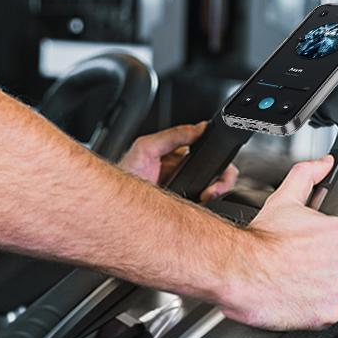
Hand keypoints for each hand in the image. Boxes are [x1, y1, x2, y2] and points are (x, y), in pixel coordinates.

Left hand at [118, 122, 238, 202]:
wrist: (115, 205)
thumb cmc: (125, 174)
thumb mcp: (146, 148)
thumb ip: (172, 135)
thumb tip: (198, 127)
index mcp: (180, 156)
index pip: (210, 152)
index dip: (218, 159)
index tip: (216, 165)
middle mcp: (187, 174)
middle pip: (219, 174)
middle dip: (222, 181)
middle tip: (211, 189)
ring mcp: (188, 193)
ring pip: (217, 194)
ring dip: (216, 195)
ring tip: (205, 197)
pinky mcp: (186, 210)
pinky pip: (206, 210)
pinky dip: (208, 209)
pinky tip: (200, 206)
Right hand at [213, 155, 337, 330]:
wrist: (236, 270)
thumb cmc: (258, 240)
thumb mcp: (284, 199)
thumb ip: (307, 176)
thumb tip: (324, 163)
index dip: (329, 247)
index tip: (312, 251)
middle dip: (327, 267)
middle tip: (300, 266)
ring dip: (321, 288)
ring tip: (296, 281)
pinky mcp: (329, 314)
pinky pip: (329, 313)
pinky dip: (315, 309)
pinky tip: (296, 298)